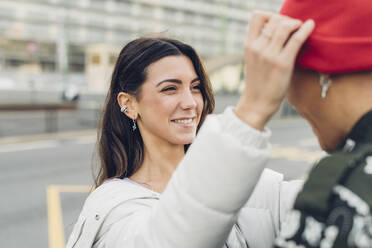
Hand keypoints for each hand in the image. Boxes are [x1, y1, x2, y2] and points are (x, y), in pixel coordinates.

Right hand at [235, 11, 314, 129]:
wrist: (257, 103)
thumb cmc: (258, 82)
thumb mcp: (253, 59)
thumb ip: (261, 44)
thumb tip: (277, 29)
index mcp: (248, 45)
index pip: (257, 16)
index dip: (270, 15)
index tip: (278, 23)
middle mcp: (257, 47)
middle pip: (275, 19)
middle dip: (287, 19)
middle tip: (294, 28)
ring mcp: (269, 55)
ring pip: (285, 26)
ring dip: (296, 23)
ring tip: (301, 28)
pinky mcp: (282, 64)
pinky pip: (296, 39)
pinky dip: (306, 29)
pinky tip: (311, 26)